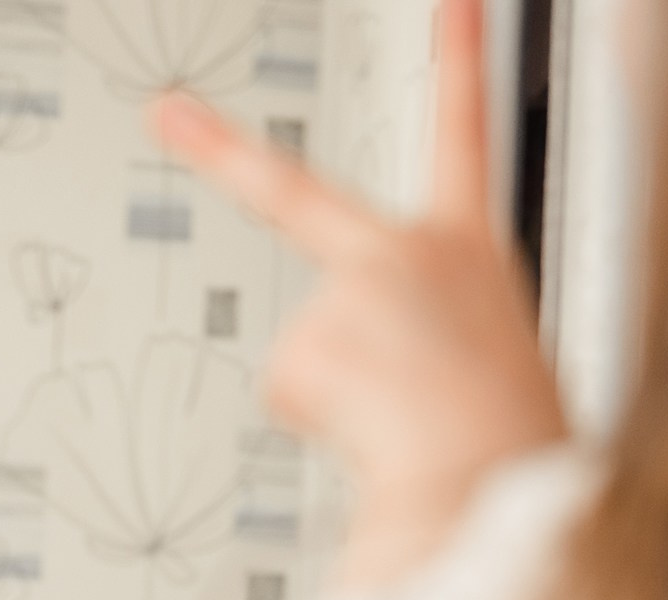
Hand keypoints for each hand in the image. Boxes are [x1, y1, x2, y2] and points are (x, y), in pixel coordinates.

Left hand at [149, 0, 563, 586]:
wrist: (492, 483)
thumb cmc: (506, 432)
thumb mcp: (492, 354)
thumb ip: (425, 329)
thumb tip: (356, 363)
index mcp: (471, 248)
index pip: (467, 130)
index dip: (459, 56)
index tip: (453, 1)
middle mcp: (405, 250)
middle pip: (290, 191)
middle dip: (212, 147)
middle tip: (160, 111)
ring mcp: (344, 294)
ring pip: (309, 349)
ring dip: (347, 395)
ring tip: (402, 420)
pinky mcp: (300, 347)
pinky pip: (294, 389)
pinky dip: (326, 420)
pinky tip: (372, 431)